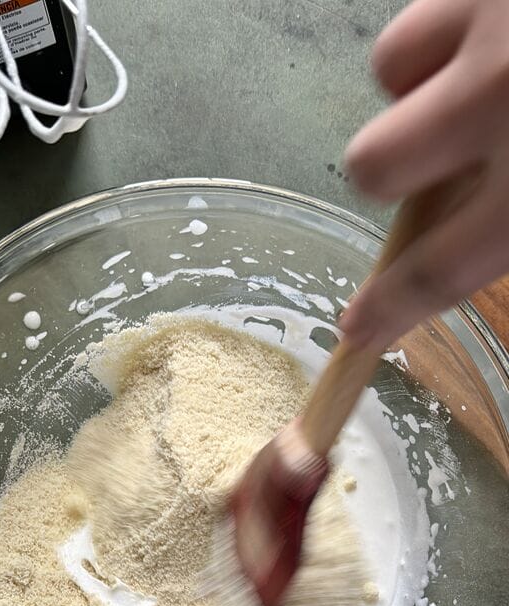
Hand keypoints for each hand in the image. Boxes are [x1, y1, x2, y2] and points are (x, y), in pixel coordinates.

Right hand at [340, 0, 508, 350]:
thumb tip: (456, 238)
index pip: (438, 269)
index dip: (390, 306)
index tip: (356, 328)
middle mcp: (501, 102)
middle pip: (374, 165)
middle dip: (393, 171)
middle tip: (442, 159)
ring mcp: (486, 23)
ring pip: (386, 76)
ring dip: (417, 92)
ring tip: (476, 78)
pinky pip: (415, 21)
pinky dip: (438, 39)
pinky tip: (486, 37)